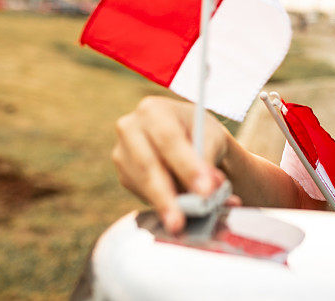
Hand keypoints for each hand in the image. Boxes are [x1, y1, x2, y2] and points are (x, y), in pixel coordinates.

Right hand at [112, 96, 240, 233]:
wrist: (186, 135)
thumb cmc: (200, 132)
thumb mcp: (211, 136)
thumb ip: (209, 158)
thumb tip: (210, 188)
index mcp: (153, 110)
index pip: (169, 139)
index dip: (186, 166)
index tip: (204, 190)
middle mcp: (130, 128)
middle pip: (147, 164)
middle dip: (167, 196)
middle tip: (181, 222)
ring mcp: (122, 152)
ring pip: (142, 184)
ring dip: (164, 206)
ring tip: (183, 225)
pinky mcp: (124, 175)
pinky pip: (141, 194)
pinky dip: (162, 206)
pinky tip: (179, 212)